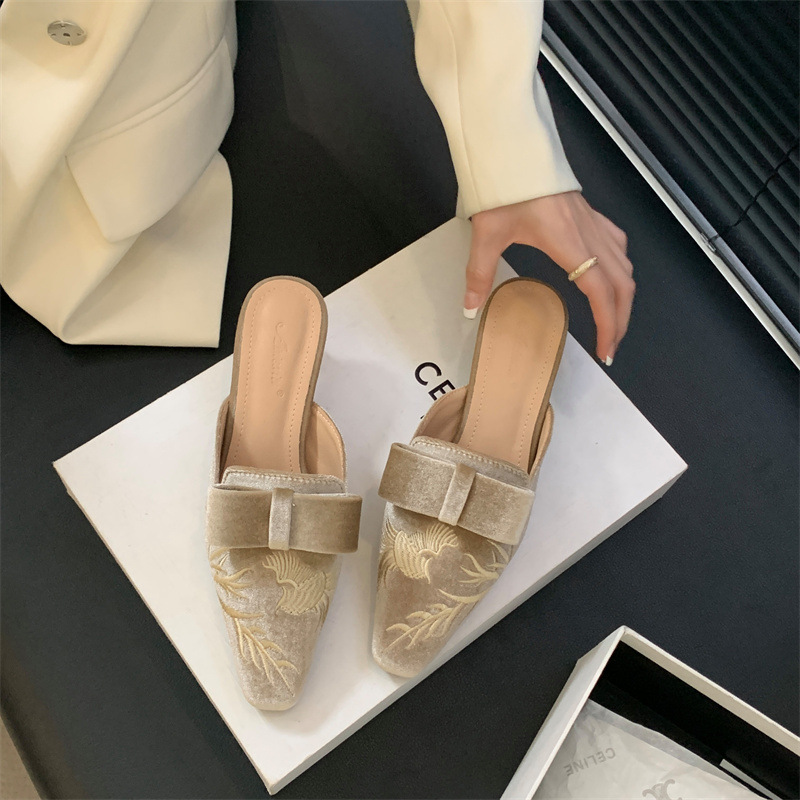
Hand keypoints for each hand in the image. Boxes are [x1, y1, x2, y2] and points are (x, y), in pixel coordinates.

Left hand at [464, 191, 634, 364]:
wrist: (514, 145)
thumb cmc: (505, 185)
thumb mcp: (486, 234)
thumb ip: (479, 274)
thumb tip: (471, 308)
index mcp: (568, 243)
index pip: (600, 292)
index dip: (608, 324)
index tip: (606, 349)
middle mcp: (588, 234)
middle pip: (621, 284)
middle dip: (621, 318)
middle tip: (610, 345)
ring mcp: (592, 222)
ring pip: (624, 265)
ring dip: (623, 296)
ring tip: (613, 319)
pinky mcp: (589, 213)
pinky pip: (616, 244)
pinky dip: (619, 267)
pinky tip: (610, 275)